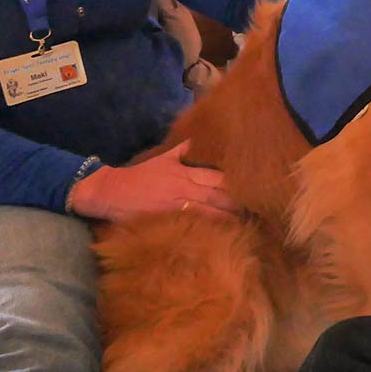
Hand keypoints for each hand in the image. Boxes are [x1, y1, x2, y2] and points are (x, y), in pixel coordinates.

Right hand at [68, 140, 238, 221]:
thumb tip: (199, 137)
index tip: (255, 186)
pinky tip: (224, 233)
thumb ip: (184, 150)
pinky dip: (210, 227)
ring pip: (210, 211)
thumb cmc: (139, 176)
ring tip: (248, 222)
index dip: (237, 184)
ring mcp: (178, 206)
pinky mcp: (169, 220)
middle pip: (219, 195)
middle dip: (239, 202)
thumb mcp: (163, 158)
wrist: (110, 192)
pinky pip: (194, 223)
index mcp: (185, 172)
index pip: (218, 178)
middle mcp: (185, 188)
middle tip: (260, 207)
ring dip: (229, 217)